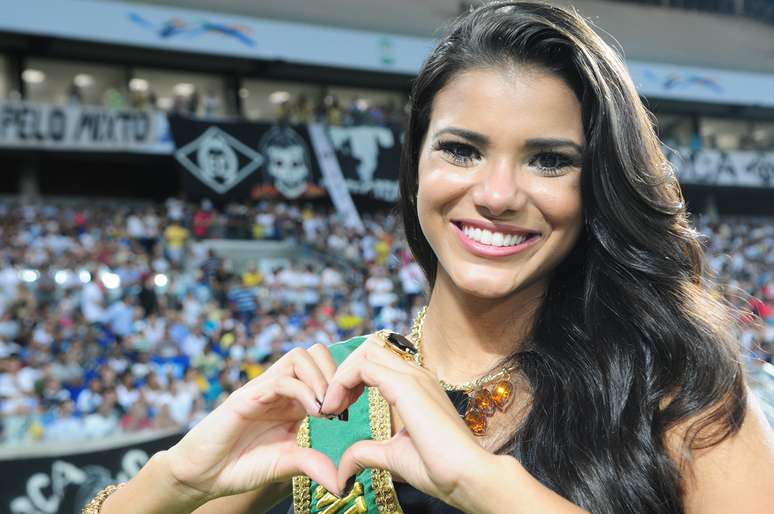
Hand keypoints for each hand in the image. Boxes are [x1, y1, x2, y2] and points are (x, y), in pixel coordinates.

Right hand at [165, 345, 340, 501]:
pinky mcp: (247, 396)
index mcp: (293, 400)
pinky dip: (304, 391)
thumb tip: (344, 482)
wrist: (202, 475)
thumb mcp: (286, 465)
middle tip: (339, 406)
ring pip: (299, 357)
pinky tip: (314, 414)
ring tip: (326, 410)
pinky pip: (281, 379)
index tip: (348, 410)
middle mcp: (280, 388)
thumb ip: (313, 465)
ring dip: (320, 378)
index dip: (341, 384)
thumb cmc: (241, 467)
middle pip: (314, 353)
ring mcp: (263, 389)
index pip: (324, 370)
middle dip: (334, 373)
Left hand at [320, 333, 498, 508]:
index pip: (376, 361)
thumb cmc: (438, 468)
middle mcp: (415, 374)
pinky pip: (363, 367)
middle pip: (369, 349)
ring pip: (365, 352)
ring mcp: (413, 376)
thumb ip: (367, 452)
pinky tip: (334, 408)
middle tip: (330, 404)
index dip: (351, 379)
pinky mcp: (406, 385)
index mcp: (416, 386)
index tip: (337, 409)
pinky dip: (342, 382)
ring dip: (341, 375)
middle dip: (343, 371)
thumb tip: (343, 466)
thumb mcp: (392, 456)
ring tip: (330, 405)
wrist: (465, 476)